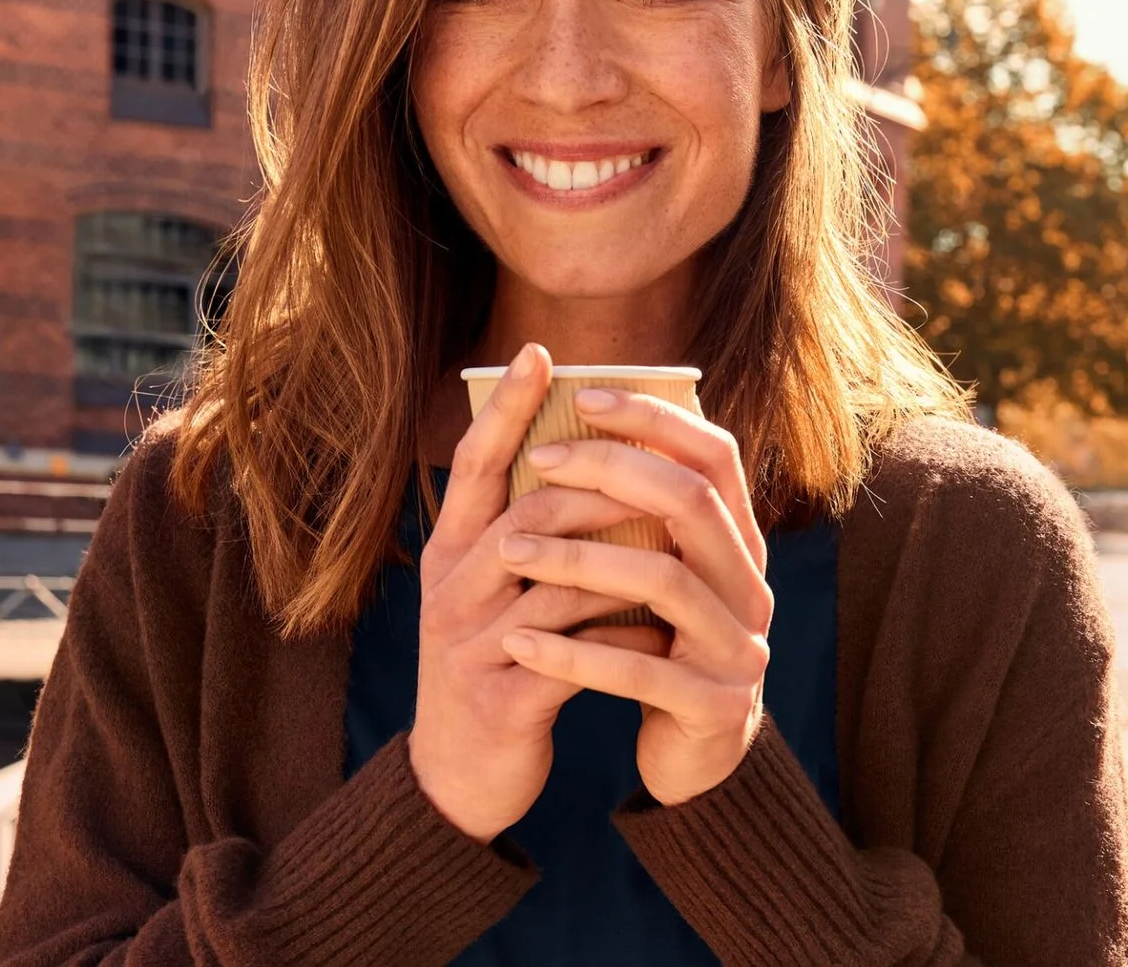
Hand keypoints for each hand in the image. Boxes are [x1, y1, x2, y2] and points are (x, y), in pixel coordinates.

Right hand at [408, 344, 663, 841]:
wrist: (462, 775)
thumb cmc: (496, 663)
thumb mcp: (496, 590)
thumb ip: (529, 532)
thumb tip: (596, 457)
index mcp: (448, 553)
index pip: (472, 463)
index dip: (504, 407)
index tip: (539, 352)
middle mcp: (449, 588)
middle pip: (528, 509)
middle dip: (602, 484)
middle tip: (659, 470)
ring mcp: (470, 644)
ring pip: (558, 578)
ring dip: (626, 559)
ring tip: (679, 543)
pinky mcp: (502, 700)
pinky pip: (577, 653)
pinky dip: (627, 636)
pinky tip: (664, 629)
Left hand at [495, 387, 774, 806]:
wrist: (698, 760)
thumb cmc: (662, 649)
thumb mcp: (663, 576)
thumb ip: (644, 517)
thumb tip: (584, 421)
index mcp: (741, 545)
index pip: (714, 455)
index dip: (655, 418)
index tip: (584, 395)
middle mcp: (752, 587)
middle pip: (692, 502)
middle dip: (610, 471)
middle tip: (538, 461)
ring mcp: (740, 648)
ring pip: (663, 581)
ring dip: (578, 558)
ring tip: (507, 550)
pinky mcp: (713, 707)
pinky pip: (639, 672)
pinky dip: (575, 655)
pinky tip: (520, 643)